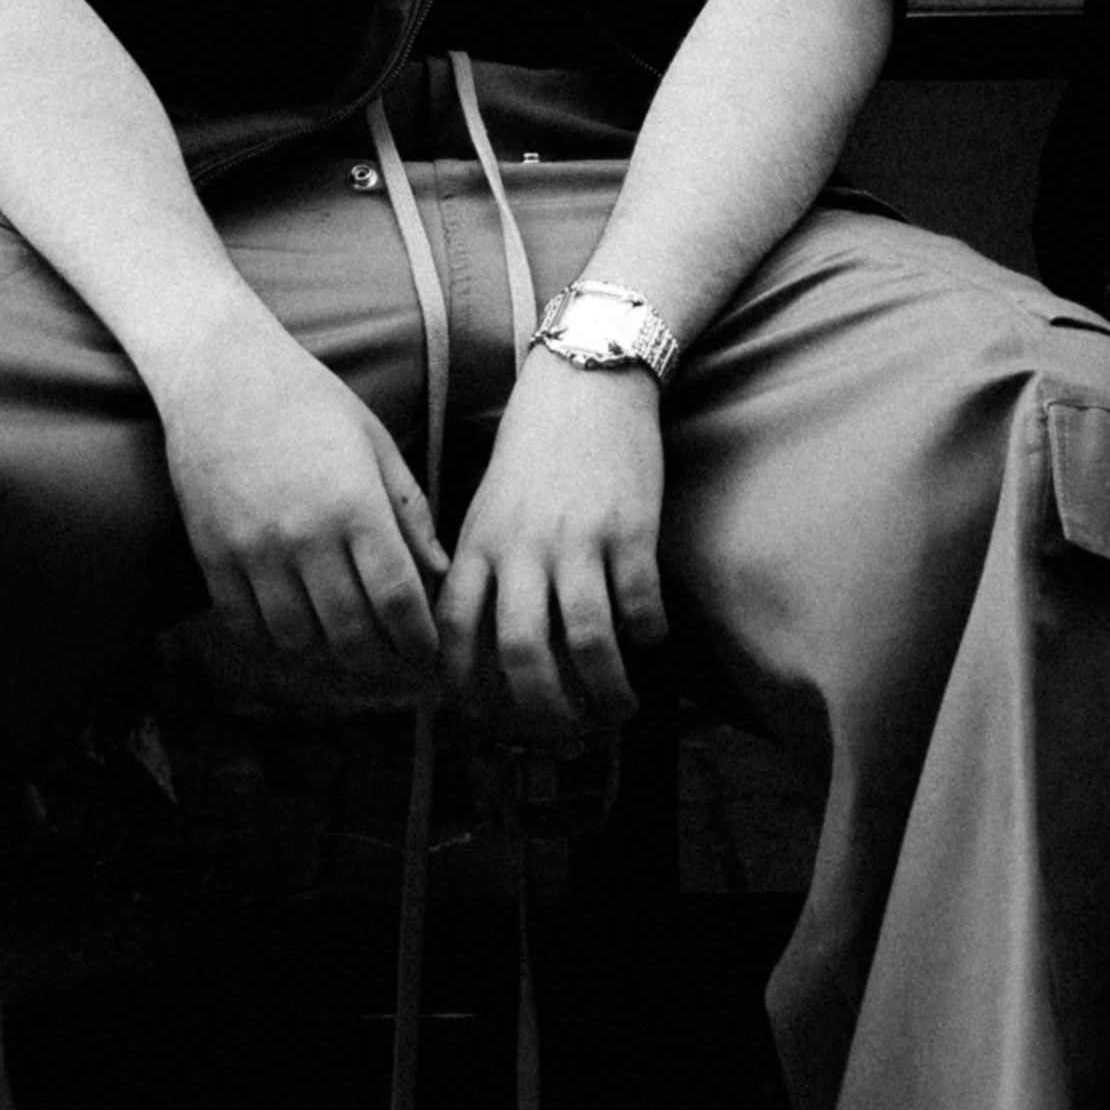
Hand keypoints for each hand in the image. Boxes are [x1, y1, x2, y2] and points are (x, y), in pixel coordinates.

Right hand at [156, 300, 445, 687]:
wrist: (220, 370)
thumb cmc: (309, 399)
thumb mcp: (374, 442)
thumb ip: (409, 510)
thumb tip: (439, 571)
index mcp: (355, 504)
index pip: (398, 598)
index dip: (418, 638)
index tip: (427, 651)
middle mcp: (304, 534)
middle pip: (351, 631)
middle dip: (379, 657)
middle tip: (390, 658)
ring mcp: (253, 548)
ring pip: (298, 637)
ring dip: (325, 649)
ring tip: (342, 640)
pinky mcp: (212, 554)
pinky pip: (245, 623)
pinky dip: (272, 636)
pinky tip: (292, 624)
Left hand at [437, 348, 668, 743]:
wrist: (586, 379)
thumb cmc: (535, 446)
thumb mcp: (489, 503)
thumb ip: (481, 565)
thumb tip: (478, 639)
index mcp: (479, 543)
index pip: (457, 634)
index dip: (468, 688)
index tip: (487, 718)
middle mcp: (523, 547)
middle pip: (521, 652)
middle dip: (544, 708)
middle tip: (565, 730)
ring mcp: (579, 538)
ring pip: (588, 641)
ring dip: (607, 689)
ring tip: (622, 708)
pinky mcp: (631, 528)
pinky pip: (639, 605)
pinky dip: (647, 636)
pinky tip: (651, 643)